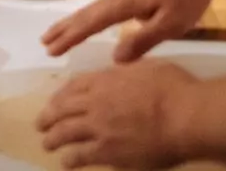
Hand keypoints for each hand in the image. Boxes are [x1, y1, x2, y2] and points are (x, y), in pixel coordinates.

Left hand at [38, 61, 195, 168]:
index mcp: (103, 79)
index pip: (72, 86)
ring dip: (53, 138)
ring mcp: (99, 128)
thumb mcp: (145, 66)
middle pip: (62, 108)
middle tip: (40, 123)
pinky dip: (71, 159)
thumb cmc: (173, 88)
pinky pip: (82, 156)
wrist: (185, 116)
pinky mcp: (110, 152)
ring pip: (66, 132)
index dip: (60, 96)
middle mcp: (95, 102)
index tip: (54, 101)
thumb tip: (121, 64)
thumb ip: (127, 68)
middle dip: (48, 116)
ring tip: (47, 143)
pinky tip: (65, 162)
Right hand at [42, 0, 216, 61]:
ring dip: (72, 22)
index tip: (51, 50)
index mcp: (123, 5)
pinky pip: (101, 6)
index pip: (90, 24)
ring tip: (57, 33)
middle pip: (84, 14)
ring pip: (91, 9)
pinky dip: (87, 16)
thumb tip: (114, 57)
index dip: (70, 38)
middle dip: (63, 29)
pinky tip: (89, 20)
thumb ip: (143, 40)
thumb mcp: (171, 25)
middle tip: (43, 42)